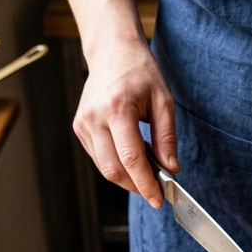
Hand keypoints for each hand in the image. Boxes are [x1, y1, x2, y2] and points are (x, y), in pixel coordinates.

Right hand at [74, 34, 177, 208]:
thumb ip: (167, 138)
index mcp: (117, 109)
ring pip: (104, 168)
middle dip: (136, 186)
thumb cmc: (141, 72)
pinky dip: (117, 165)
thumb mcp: (164, 102)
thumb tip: (171, 169)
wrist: (112, 51)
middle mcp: (94, 118)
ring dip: (127, 177)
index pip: (131, 159)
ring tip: (147, 167)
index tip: (158, 199)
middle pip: (114, 169)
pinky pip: (99, 158)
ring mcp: (83, 124)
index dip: (145, 184)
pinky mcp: (80, 128)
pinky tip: (131, 156)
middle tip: (156, 189)